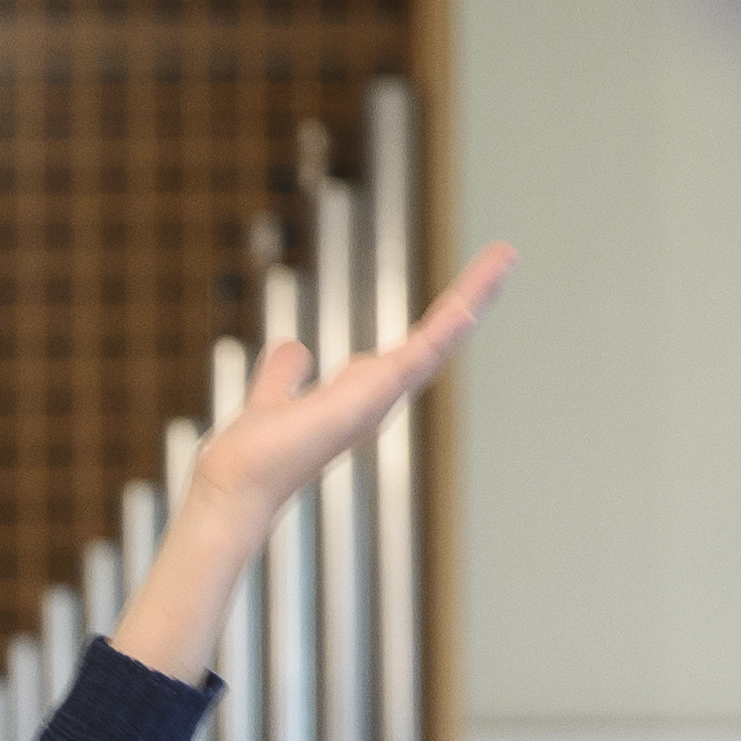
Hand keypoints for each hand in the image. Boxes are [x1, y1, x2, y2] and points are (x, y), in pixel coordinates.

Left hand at [114, 241, 514, 679]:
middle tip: (504, 256)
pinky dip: (443, 331)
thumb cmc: (252, 456)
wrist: (237, 484)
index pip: (413, 346)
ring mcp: (379, 400)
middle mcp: (379, 397)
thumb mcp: (274, 395)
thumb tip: (294, 348)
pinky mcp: (370, 401)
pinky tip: (468, 303)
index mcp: (362, 394)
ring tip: (503, 257)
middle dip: (472, 296)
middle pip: (437, 339)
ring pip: (436, 341)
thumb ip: (284, 375)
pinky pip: (415, 358)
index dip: (442, 319)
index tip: (467, 291)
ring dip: (471, 297)